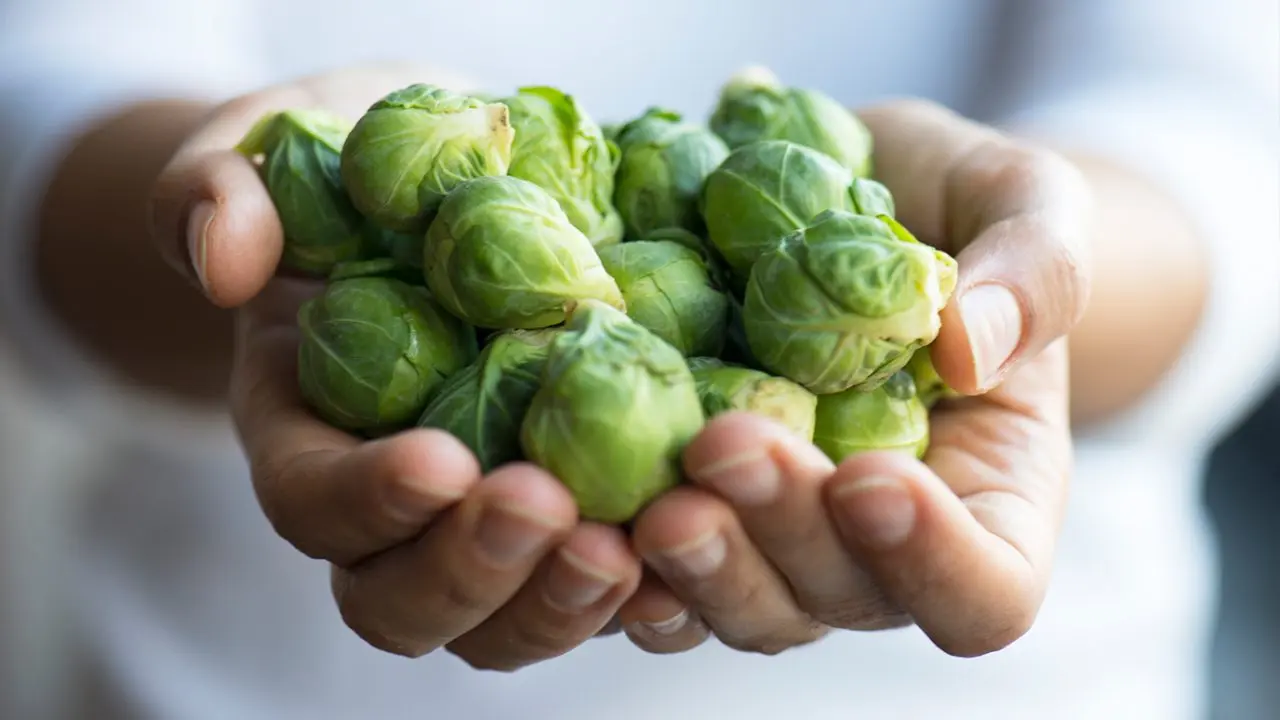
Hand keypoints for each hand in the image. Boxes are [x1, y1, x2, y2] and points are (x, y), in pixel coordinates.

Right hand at [148, 67, 641, 670]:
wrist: (446, 194)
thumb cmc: (355, 168)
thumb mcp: (278, 148)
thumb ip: (220, 189)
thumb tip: (224, 257)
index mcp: (307, 432)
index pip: (313, 500)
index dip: (367, 498)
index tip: (440, 460)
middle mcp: (394, 508)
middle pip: (404, 601)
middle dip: (473, 571)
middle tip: (547, 510)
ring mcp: (489, 522)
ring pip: (508, 621)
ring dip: (565, 602)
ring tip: (632, 546)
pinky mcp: (579, 511)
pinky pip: (607, 585)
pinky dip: (652, 586)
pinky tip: (698, 537)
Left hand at [617, 99, 1090, 658]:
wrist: (860, 198)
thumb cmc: (963, 210)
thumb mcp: (1026, 203)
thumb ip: (1034, 271)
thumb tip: (969, 347)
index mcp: (986, 499)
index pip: (984, 590)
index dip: (934, 563)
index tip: (873, 479)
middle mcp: (875, 545)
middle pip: (836, 596)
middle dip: (779, 533)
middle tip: (722, 446)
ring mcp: (777, 537)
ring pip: (738, 603)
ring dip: (691, 565)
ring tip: (648, 498)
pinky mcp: (694, 503)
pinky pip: (652, 567)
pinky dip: (613, 555)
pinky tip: (575, 509)